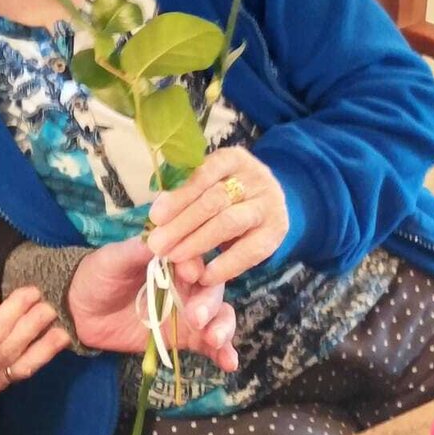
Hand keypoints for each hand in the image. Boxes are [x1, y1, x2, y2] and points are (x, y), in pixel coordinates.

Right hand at [0, 287, 71, 395]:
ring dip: (46, 344)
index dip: (13, 311)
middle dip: (32, 323)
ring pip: (23, 363)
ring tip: (61, 326)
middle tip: (48, 303)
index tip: (30, 291)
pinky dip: (45, 355)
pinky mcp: (4, 386)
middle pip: (10, 346)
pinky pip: (27, 370)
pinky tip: (58, 341)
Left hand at [68, 238, 239, 371]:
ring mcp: (188, 311)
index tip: (190, 276)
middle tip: (196, 318)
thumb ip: (136, 251)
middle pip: (212, 290)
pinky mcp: (184, 337)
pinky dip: (222, 353)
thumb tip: (159, 241)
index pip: (196, 258)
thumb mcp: (113, 259)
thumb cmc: (99, 275)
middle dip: (210, 304)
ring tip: (214, 340)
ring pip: (218, 316)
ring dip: (222, 327)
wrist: (82, 311)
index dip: (196, 267)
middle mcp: (187, 284)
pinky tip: (229, 363)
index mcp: (173, 258)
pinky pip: (209, 345)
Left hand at [147, 147, 288, 286]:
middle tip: (158, 244)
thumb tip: (157, 225)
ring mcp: (268, 204)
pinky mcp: (277, 231)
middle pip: (215, 199)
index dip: (179, 196)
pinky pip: (251, 251)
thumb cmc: (223, 192)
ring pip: (231, 222)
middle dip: (182, 223)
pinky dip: (227, 265)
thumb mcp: (205, 186)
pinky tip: (206, 275)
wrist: (264, 202)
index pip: (203, 173)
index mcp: (232, 159)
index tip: (156, 217)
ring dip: (199, 242)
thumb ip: (182, 200)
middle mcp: (255, 177)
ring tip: (175, 257)